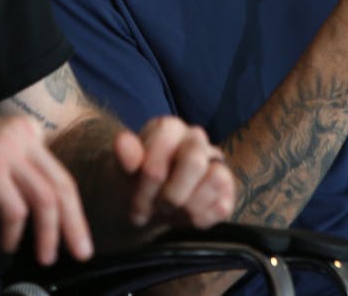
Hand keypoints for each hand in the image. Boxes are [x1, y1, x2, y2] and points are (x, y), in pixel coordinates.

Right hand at [0, 116, 92, 265]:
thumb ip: (15, 181)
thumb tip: (30, 218)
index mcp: (25, 129)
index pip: (58, 173)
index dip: (69, 208)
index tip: (74, 233)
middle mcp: (22, 133)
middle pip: (61, 184)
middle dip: (73, 223)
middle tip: (82, 251)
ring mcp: (7, 148)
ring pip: (45, 199)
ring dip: (48, 234)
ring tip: (45, 257)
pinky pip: (15, 209)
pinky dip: (13, 231)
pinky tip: (5, 243)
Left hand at [116, 116, 235, 230]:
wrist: (144, 204)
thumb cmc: (132, 184)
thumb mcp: (120, 174)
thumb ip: (124, 158)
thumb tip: (121, 141)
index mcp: (168, 128)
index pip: (165, 147)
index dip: (149, 182)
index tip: (135, 204)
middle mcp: (195, 139)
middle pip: (195, 162)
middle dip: (172, 196)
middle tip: (157, 208)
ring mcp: (213, 161)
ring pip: (216, 180)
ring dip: (187, 207)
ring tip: (169, 213)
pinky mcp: (226, 188)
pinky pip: (223, 205)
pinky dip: (200, 219)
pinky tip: (183, 218)